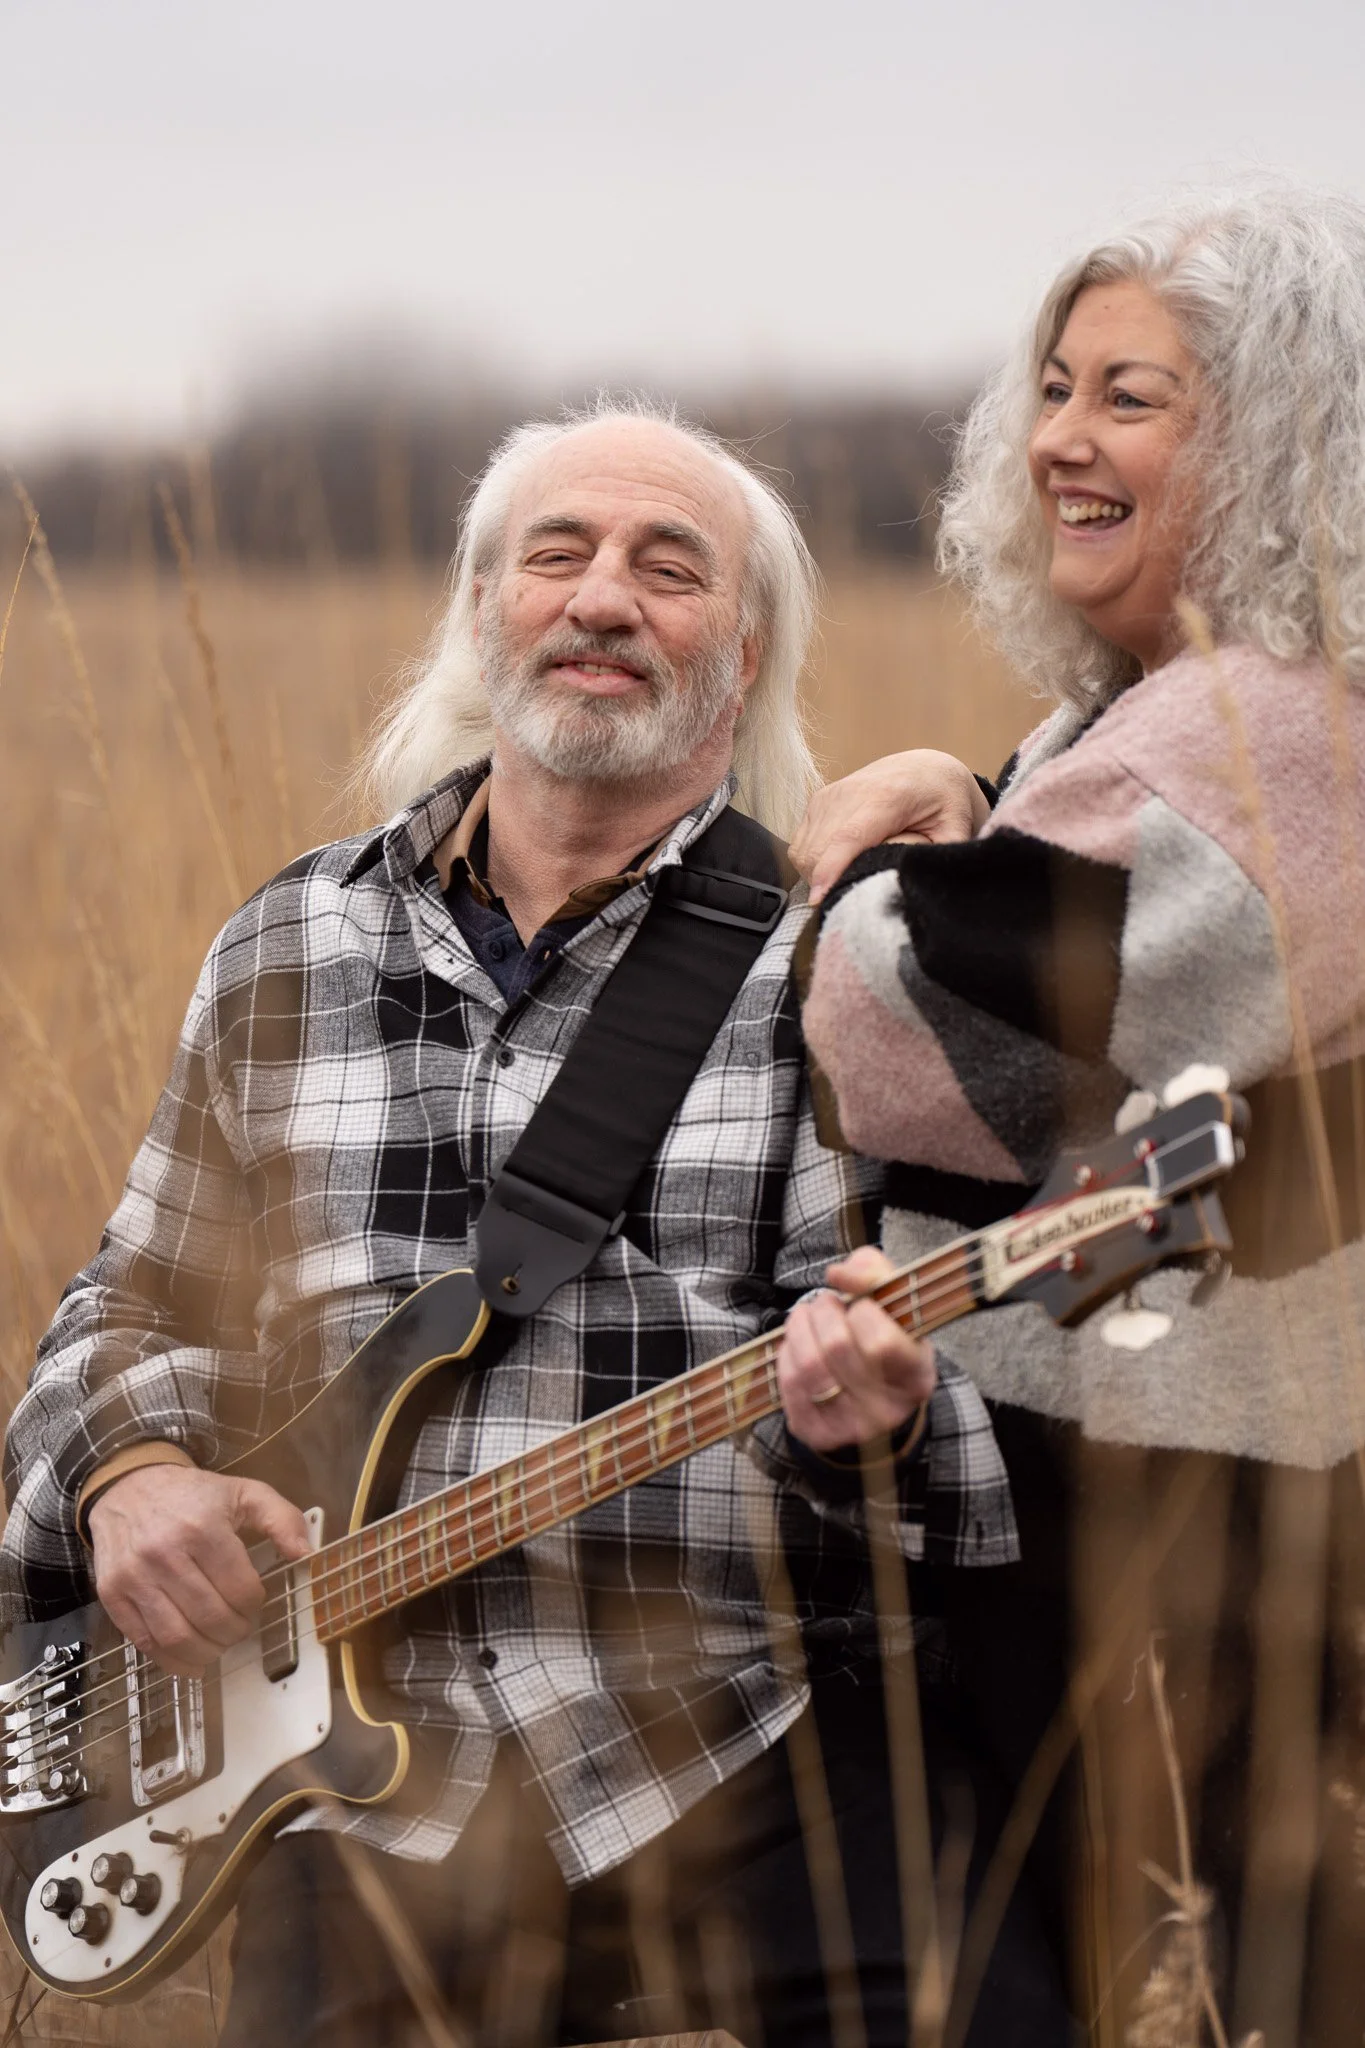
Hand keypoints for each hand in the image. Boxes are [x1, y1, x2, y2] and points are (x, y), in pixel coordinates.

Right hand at [88, 1464, 312, 1675]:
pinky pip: (144, 1642)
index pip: (240, 1589)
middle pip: (210, 1617)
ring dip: (206, 1652)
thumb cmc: (191, 1494)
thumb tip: (306, 1555)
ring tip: (218, 1645)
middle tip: (240, 1627)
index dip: (255, 1605)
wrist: (126, 1486)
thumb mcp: (243, 1491)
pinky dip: (171, 1661)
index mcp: (202, 1527)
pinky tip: (190, 1660)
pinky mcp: (112, 1594)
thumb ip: (281, 1519)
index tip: (255, 1601)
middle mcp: (164, 1553)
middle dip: (234, 1632)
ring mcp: (134, 1576)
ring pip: (177, 1636)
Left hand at [777, 1247, 935, 1454]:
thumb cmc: (887, 1337)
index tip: (861, 1306)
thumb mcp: (895, 1302)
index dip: (864, 1312)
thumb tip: (837, 1274)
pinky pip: (789, 1384)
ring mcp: (851, 1428)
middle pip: (837, 1348)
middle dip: (823, 1311)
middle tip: (825, 1303)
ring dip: (799, 1327)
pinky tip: (798, 1344)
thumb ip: (873, 1272)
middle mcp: (886, 1412)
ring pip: (807, 1366)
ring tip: (807, 1316)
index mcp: (917, 1378)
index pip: (881, 1342)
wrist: (875, 1393)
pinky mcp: (817, 1434)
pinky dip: (787, 1353)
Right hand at [791, 749, 989, 904]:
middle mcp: (851, 792)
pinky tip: (836, 868)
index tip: (821, 898)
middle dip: (825, 883)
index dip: (831, 869)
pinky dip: (811, 863)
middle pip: (819, 849)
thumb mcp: (956, 828)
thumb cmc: (944, 800)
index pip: (849, 836)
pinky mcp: (818, 801)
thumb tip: (922, 889)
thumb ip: (942, 857)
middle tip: (851, 902)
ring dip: (816, 876)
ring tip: (846, 884)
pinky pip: (800, 844)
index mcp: (888, 797)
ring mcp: (830, 795)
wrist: (924, 768)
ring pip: (804, 851)